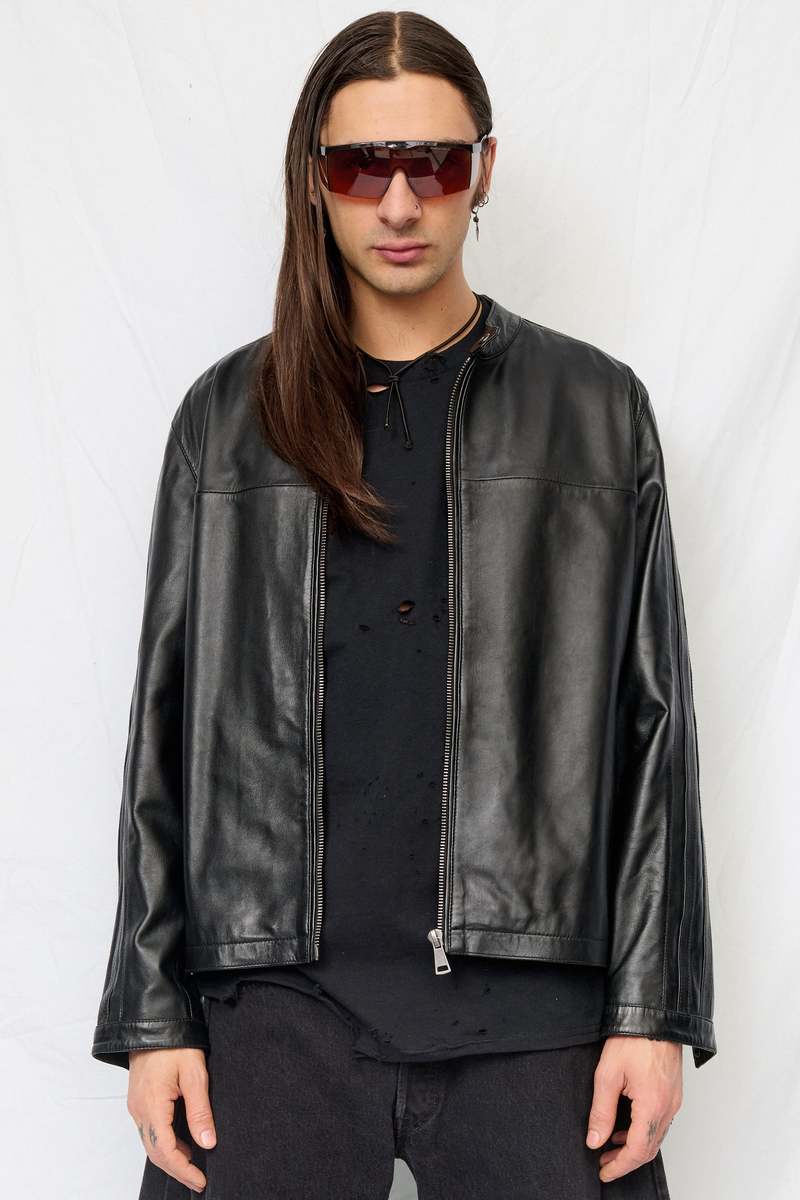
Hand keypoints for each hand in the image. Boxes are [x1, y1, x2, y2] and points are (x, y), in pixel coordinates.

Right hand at [128, 1047, 216, 1192]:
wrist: (153, 1020)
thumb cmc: (174, 1042)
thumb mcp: (195, 1074)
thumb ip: (200, 1111)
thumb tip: (208, 1143)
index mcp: (152, 1106)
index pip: (166, 1151)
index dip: (183, 1170)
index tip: (200, 1180)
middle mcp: (139, 1110)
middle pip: (155, 1152)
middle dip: (177, 1169)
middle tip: (198, 1179)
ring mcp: (136, 1105)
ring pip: (151, 1143)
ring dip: (170, 1157)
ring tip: (193, 1164)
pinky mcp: (139, 1100)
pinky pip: (150, 1130)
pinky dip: (165, 1142)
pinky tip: (181, 1143)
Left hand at [585, 1036, 682, 1183]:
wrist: (654, 1016)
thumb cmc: (632, 1040)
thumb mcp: (607, 1075)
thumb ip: (601, 1111)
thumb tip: (595, 1139)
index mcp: (652, 1105)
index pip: (638, 1151)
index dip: (620, 1166)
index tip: (604, 1171)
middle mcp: (668, 1107)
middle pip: (649, 1149)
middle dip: (626, 1160)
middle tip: (604, 1162)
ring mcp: (673, 1101)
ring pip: (655, 1137)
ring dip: (634, 1147)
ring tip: (610, 1146)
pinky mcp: (673, 1094)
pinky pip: (659, 1123)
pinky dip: (643, 1132)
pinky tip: (626, 1127)